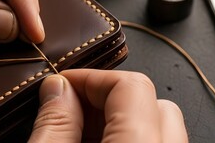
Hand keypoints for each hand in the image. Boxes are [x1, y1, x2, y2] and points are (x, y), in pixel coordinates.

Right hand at [29, 69, 187, 142]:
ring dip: (121, 120)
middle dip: (109, 98)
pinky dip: (129, 139)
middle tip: (72, 110)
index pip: (131, 86)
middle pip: (154, 104)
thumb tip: (58, 90)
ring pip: (159, 128)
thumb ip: (54, 124)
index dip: (91, 77)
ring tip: (81, 135)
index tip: (63, 84)